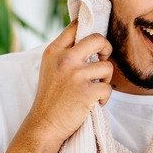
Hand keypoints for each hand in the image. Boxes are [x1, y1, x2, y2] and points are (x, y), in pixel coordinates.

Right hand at [27, 20, 113, 145]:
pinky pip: (108, 88)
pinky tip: (94, 103)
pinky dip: (104, 98)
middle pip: (98, 39)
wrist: (44, 126)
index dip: (90, 28)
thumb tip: (92, 39)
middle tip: (102, 60)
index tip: (95, 40)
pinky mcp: (86, 91)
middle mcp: (64, 59)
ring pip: (107, 66)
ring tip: (95, 89)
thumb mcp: (51, 67)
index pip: (76, 26)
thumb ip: (66, 52)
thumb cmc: (51, 98)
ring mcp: (75, 75)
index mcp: (54, 50)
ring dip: (106, 80)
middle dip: (106, 49)